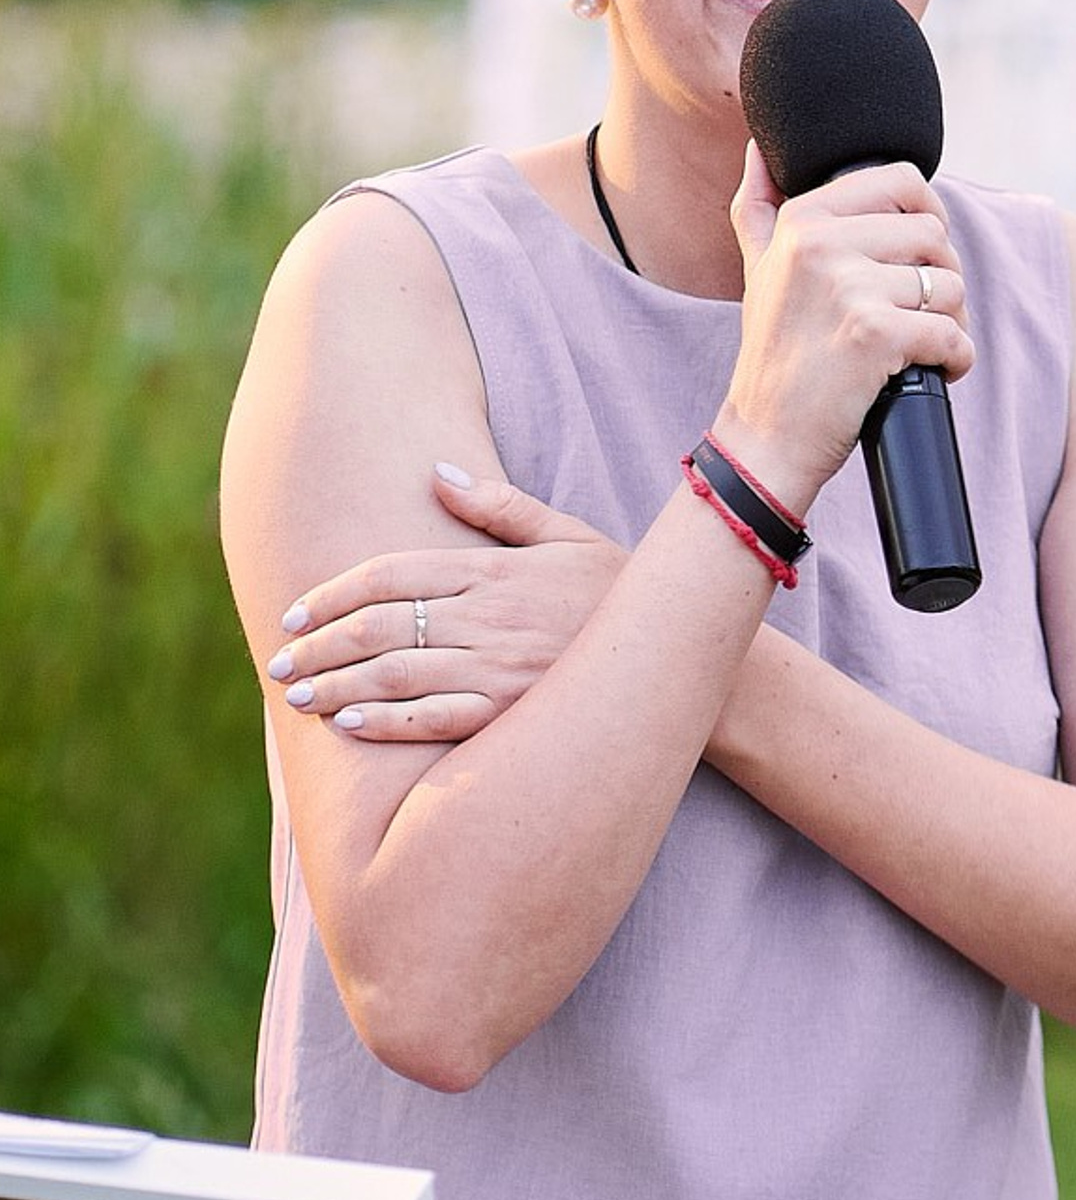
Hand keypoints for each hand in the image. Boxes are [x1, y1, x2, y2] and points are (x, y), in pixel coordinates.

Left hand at [267, 467, 625, 744]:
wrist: (671, 646)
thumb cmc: (615, 589)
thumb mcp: (566, 532)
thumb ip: (500, 506)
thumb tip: (437, 474)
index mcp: (492, 569)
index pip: (393, 574)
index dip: (335, 592)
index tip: (296, 612)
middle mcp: (487, 616)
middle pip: (380, 626)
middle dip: (321, 645)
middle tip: (281, 662)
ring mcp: (498, 666)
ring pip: (396, 674)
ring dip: (339, 685)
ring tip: (300, 697)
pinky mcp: (511, 711)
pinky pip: (436, 718)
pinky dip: (389, 722)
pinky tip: (352, 725)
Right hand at [720, 144, 975, 503]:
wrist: (766, 437)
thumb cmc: (774, 352)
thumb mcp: (757, 266)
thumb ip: (759, 203)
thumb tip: (760, 146)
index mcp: (801, 219)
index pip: (903, 181)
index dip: (928, 218)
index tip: (920, 257)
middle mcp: (820, 244)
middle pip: (935, 234)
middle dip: (942, 278)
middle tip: (923, 313)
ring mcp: (848, 287)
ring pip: (951, 285)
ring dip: (953, 322)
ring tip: (924, 346)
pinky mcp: (875, 333)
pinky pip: (952, 334)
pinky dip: (957, 359)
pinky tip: (936, 372)